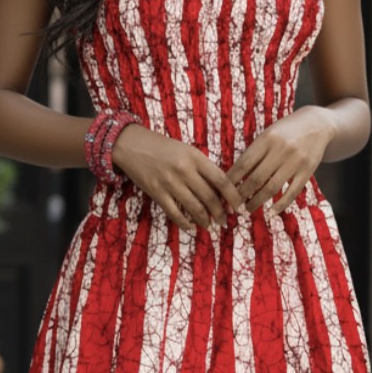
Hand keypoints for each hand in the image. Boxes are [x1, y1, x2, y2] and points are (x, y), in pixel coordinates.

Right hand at [110, 125, 243, 233]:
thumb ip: (202, 168)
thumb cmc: (164, 147)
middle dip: (220, 213)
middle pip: (210, 197)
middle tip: (224, 221)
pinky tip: (191, 227)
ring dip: (205, 220)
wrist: (133, 145)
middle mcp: (184, 170)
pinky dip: (185, 223)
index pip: (221, 180)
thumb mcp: (187, 150)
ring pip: (195, 208)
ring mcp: (170, 183)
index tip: (238, 207)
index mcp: (195, 157)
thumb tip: (219, 191)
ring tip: (210, 226)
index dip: (232, 196)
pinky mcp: (157, 193)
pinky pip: (175, 214)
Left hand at [226, 108, 332, 214]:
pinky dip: (280, 205)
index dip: (232, 179)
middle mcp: (281, 150)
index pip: (244, 163)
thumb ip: (255, 151)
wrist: (318, 124)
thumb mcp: (269, 133)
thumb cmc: (287, 130)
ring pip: (271, 187)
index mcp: (267, 139)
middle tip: (233, 205)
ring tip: (247, 209)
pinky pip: (292, 192)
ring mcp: (295, 161)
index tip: (223, 190)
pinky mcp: (308, 170)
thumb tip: (234, 175)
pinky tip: (271, 212)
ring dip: (257, 202)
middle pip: (256, 178)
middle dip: (242, 194)